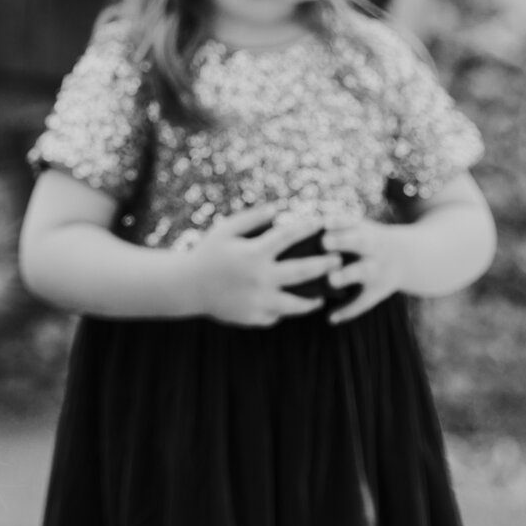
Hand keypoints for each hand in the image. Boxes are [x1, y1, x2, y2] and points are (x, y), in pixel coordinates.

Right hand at [181, 207, 333, 326]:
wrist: (186, 287)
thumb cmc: (207, 253)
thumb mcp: (225, 230)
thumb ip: (253, 217)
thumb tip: (280, 207)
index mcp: (254, 253)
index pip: (289, 236)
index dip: (308, 227)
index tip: (322, 223)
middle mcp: (260, 278)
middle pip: (304, 271)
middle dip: (326, 265)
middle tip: (339, 261)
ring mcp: (258, 300)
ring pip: (297, 303)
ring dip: (313, 298)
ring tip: (322, 295)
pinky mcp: (254, 317)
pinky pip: (278, 314)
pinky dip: (285, 309)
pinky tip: (290, 305)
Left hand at [318, 217, 408, 322]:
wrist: (406, 258)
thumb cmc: (365, 240)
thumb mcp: (358, 228)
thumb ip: (333, 229)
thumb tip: (294, 229)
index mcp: (364, 230)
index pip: (351, 222)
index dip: (338, 222)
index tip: (323, 223)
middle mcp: (372, 248)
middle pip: (360, 242)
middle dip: (344, 242)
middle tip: (325, 242)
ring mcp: (376, 269)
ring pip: (363, 271)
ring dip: (347, 275)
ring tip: (330, 280)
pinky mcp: (378, 290)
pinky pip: (365, 301)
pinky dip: (348, 311)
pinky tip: (331, 318)